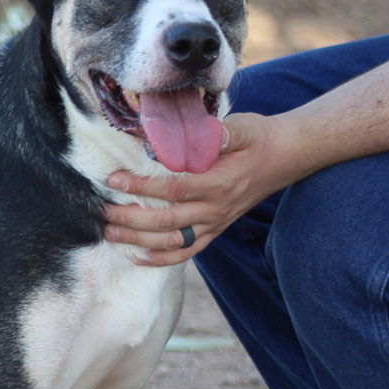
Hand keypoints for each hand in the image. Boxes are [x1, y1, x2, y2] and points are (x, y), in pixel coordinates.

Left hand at [101, 113, 307, 265]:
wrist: (286, 158)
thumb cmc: (258, 140)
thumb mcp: (244, 128)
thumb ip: (222, 133)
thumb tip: (201, 133)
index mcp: (219, 182)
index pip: (173, 189)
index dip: (142, 187)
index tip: (115, 180)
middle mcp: (215, 208)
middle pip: (166, 221)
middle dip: (130, 219)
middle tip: (102, 212)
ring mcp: (215, 223)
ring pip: (172, 241)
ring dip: (138, 240)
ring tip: (109, 233)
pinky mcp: (215, 231)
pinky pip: (187, 252)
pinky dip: (161, 259)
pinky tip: (136, 257)